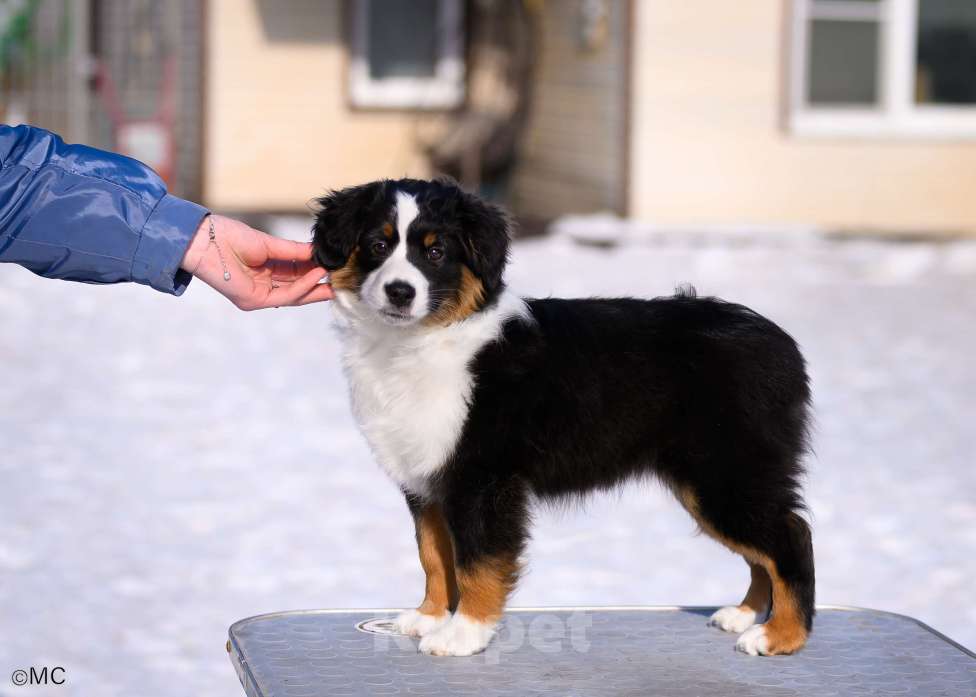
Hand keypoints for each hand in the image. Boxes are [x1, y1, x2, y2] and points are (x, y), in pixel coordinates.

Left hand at [180, 214, 332, 309]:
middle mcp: (264, 286)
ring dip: (316, 286)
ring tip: (334, 274)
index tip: (335, 264)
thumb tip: (319, 253)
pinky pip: (285, 295)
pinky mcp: (254, 300)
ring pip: (295, 295)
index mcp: (266, 271)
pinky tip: (317, 275)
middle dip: (321, 284)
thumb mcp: (269, 244)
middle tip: (343, 277)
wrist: (205, 240)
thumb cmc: (229, 237)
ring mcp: (259, 296)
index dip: (316, 271)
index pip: (297, 275)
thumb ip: (294, 252)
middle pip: (299, 289)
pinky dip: (302, 287)